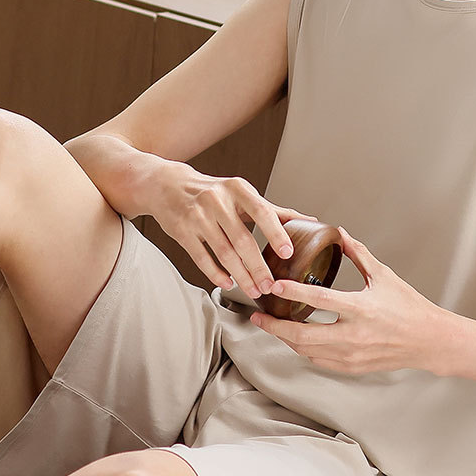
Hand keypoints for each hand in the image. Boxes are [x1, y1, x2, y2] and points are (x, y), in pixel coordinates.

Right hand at [149, 161, 319, 298]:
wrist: (168, 186)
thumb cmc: (212, 191)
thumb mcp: (241, 194)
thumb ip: (272, 209)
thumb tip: (307, 220)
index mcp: (237, 189)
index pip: (261, 211)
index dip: (275, 233)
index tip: (287, 253)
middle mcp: (216, 200)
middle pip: (242, 240)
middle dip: (258, 267)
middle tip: (270, 285)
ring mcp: (197, 216)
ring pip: (224, 253)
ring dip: (241, 276)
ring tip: (254, 290)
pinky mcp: (182, 231)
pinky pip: (202, 258)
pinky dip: (216, 274)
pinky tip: (228, 283)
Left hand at [250, 226, 446, 374]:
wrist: (429, 341)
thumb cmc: (409, 308)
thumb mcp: (384, 277)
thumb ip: (359, 254)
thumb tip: (341, 233)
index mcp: (360, 309)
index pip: (319, 300)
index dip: (293, 293)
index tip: (274, 286)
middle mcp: (353, 335)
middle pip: (302, 335)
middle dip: (275, 326)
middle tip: (258, 315)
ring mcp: (351, 355)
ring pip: (306, 351)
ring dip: (285, 338)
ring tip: (271, 325)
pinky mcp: (352, 367)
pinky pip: (319, 360)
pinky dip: (303, 349)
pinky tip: (295, 338)